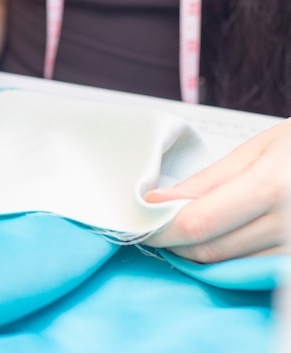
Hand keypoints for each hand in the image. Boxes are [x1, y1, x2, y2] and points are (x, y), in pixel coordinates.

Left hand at [143, 117, 290, 262]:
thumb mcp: (257, 150)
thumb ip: (207, 181)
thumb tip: (160, 200)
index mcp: (273, 187)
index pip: (199, 223)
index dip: (162, 228)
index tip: (142, 223)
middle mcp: (290, 223)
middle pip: (210, 250)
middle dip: (174, 242)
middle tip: (156, 226)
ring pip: (229, 263)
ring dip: (197, 251)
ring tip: (185, 227)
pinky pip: (253, 268)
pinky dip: (226, 256)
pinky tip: (216, 237)